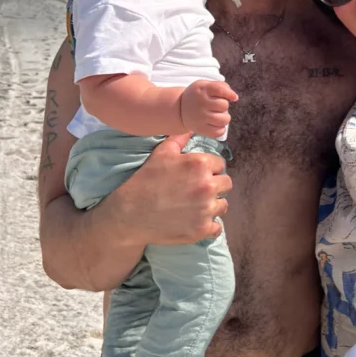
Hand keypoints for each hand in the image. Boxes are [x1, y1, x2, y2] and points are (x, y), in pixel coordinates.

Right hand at [115, 134, 232, 246]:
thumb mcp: (161, 154)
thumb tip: (191, 127)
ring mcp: (206, 210)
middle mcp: (207, 186)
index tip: (198, 175)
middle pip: (226, 184)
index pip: (220, 164)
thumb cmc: (145, 181)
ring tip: (197, 206)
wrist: (129, 214)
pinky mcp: (201, 229)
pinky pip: (217, 227)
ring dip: (213, 205)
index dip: (209, 169)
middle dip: (214, 185)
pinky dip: (209, 225)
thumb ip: (179, 139)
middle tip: (198, 190)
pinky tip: (196, 221)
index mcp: (200, 164)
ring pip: (223, 205)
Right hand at [179, 80, 237, 138]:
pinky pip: (219, 132)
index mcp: (202, 89)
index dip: (230, 93)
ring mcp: (200, 117)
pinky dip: (221, 129)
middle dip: (224, 106)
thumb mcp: (205, 85)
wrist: (180, 108)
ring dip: (224, 118)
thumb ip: (220, 86)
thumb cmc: (198, 96)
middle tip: (216, 106)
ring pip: (224, 120)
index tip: (233, 97)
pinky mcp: (200, 129)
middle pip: (224, 105)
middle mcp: (200, 103)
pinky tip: (215, 124)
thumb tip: (234, 97)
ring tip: (218, 115)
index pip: (220, 89)